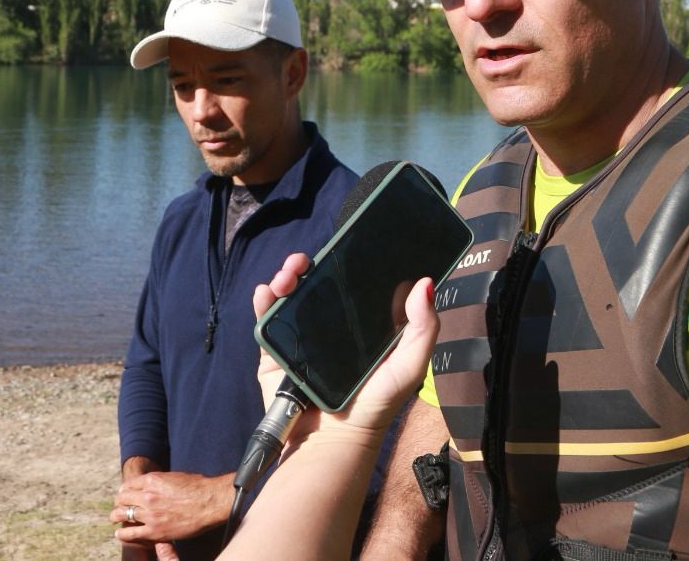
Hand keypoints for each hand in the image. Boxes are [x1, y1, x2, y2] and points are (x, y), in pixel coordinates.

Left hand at [112, 470, 232, 546]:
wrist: (209, 502)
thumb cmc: (197, 487)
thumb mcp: (175, 477)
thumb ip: (160, 481)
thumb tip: (154, 485)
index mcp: (152, 480)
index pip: (128, 485)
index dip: (124, 491)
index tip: (125, 495)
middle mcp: (147, 495)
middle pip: (123, 499)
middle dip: (119, 503)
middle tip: (118, 507)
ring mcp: (149, 514)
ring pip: (123, 514)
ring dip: (116, 516)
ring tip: (115, 519)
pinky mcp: (154, 530)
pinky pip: (131, 533)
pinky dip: (122, 533)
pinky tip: (120, 533)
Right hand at [251, 252, 437, 435]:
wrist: (333, 441)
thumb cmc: (376, 404)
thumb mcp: (409, 365)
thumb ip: (423, 328)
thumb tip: (425, 282)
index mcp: (359, 325)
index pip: (349, 283)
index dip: (343, 261)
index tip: (340, 247)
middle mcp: (328, 327)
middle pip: (314, 285)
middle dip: (306, 266)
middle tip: (304, 261)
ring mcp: (300, 338)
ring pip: (289, 298)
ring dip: (284, 279)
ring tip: (286, 276)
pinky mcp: (277, 354)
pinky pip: (266, 324)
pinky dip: (263, 304)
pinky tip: (266, 292)